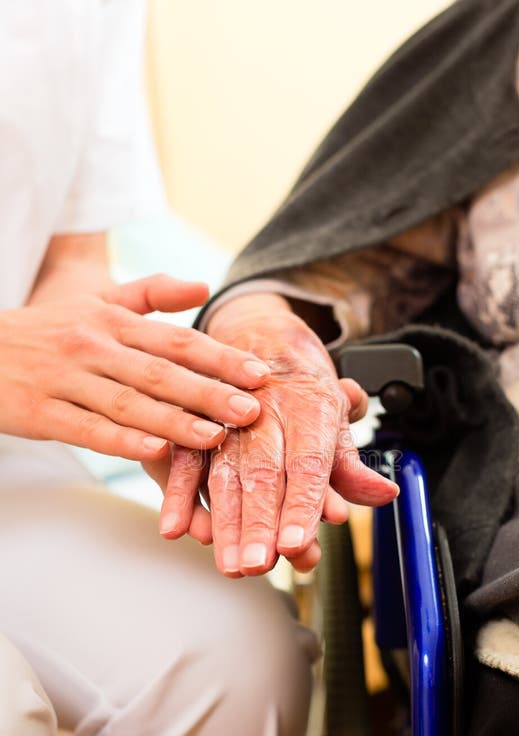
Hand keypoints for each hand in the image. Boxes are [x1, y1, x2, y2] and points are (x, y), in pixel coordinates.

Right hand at [0, 275, 270, 459]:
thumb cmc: (49, 329)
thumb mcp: (96, 301)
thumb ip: (150, 295)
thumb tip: (203, 285)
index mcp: (112, 320)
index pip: (176, 340)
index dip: (219, 358)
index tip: (260, 374)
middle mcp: (92, 345)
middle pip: (159, 372)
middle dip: (209, 392)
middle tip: (251, 411)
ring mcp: (65, 379)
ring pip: (127, 402)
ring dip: (173, 420)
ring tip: (215, 436)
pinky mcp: (41, 411)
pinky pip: (87, 428)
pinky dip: (121, 439)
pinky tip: (154, 450)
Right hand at [152, 293, 397, 575]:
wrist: (261, 335)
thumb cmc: (303, 387)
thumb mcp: (337, 416)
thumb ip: (352, 464)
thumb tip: (383, 494)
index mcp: (309, 408)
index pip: (307, 464)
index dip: (301, 505)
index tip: (295, 543)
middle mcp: (267, 412)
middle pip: (262, 474)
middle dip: (259, 524)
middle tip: (257, 564)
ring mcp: (228, 417)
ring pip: (223, 474)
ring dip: (225, 523)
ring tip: (229, 563)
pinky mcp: (198, 422)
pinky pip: (186, 460)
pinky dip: (179, 496)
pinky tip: (176, 527)